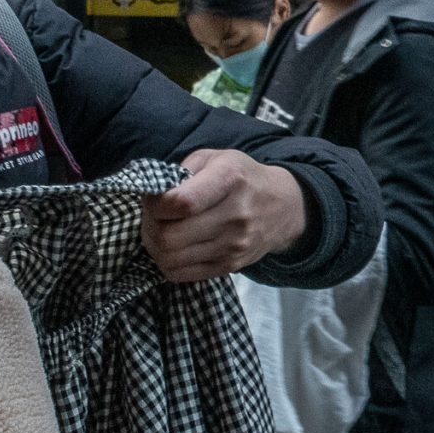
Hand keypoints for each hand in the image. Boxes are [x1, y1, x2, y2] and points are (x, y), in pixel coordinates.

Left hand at [140, 149, 306, 282]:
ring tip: (161, 230)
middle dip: (150, 225)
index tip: (153, 198)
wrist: (283, 207)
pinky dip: (166, 262)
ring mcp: (233, 245)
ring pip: (171, 258)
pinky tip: (172, 246)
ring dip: (155, 245)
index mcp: (230, 180)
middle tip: (153, 216)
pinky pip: (181, 274)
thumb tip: (153, 194)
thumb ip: (182, 171)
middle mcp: (235, 215)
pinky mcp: (230, 266)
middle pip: (170, 236)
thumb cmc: (242, 178)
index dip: (154, 203)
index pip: (181, 203)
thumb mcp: (215, 158)